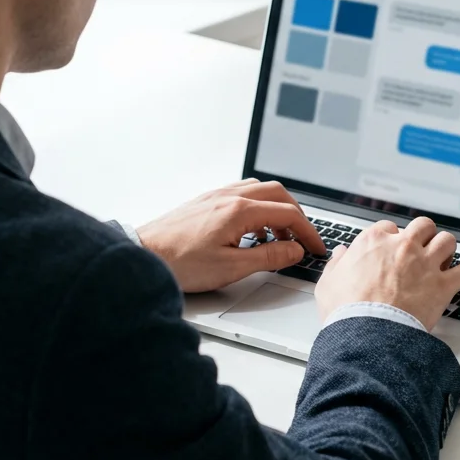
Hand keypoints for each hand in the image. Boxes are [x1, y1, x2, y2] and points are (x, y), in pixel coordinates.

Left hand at [137, 179, 325, 292]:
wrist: (144, 255)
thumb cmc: (180, 263)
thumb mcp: (231, 267)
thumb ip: (268, 256)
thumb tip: (294, 250)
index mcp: (239, 210)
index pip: (288, 214)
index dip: (308, 232)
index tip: (315, 247)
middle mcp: (229, 196)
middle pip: (278, 194)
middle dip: (296, 216)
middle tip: (302, 239)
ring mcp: (217, 195)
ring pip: (260, 191)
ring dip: (276, 210)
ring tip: (278, 239)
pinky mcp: (206, 200)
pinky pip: (242, 194)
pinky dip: (257, 209)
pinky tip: (252, 231)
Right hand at [315, 217, 459, 331]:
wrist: (367, 334)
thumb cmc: (347, 311)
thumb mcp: (329, 283)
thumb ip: (336, 265)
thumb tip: (341, 254)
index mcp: (374, 242)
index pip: (389, 227)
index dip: (392, 238)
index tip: (392, 249)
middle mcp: (403, 246)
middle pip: (423, 225)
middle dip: (424, 235)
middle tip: (422, 249)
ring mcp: (425, 264)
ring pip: (447, 241)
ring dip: (446, 250)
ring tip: (443, 261)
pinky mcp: (442, 285)